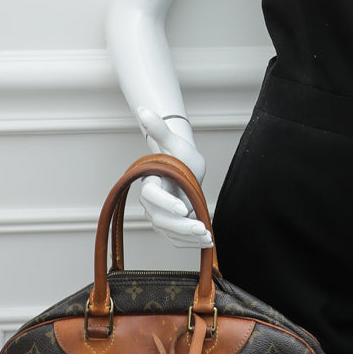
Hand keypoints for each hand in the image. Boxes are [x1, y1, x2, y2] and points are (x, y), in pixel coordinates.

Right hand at [136, 107, 212, 247]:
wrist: (186, 167)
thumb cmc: (179, 154)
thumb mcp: (174, 142)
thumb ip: (160, 130)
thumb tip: (144, 110)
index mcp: (151, 182)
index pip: (152, 196)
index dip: (165, 203)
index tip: (184, 207)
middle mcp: (151, 203)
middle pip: (160, 220)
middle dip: (181, 226)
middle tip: (202, 228)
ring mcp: (160, 215)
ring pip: (169, 232)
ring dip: (188, 237)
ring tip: (208, 237)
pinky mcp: (170, 226)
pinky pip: (177, 238)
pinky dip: (190, 243)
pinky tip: (207, 243)